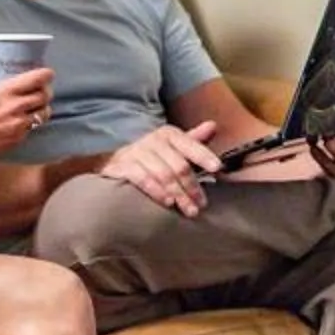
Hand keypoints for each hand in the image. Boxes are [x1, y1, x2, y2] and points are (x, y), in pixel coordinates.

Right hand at [0, 68, 51, 159]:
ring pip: (44, 113)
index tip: (47, 74)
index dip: (46, 75)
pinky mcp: (19, 137)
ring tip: (35, 108)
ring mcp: (20, 123)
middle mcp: (17, 105)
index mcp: (6, 90)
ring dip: (42, 109)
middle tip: (42, 91)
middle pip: (45, 95)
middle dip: (46, 92)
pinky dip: (30, 123)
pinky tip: (22, 122)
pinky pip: (32, 128)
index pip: (37, 78)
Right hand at [99, 122, 220, 218]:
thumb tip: (213, 125)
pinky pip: (141, 178)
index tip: (217, 168)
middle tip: (201, 205)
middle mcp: (153, 140)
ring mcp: (136, 152)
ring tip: (189, 209)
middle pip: (179, 165)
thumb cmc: (154, 157)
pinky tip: (168, 202)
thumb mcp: (174, 148)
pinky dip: (156, 191)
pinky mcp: (121, 166)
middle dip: (192, 186)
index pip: (190, 144)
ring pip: (163, 174)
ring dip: (178, 193)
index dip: (204, 156)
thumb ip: (194, 141)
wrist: (117, 164)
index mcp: (169, 134)